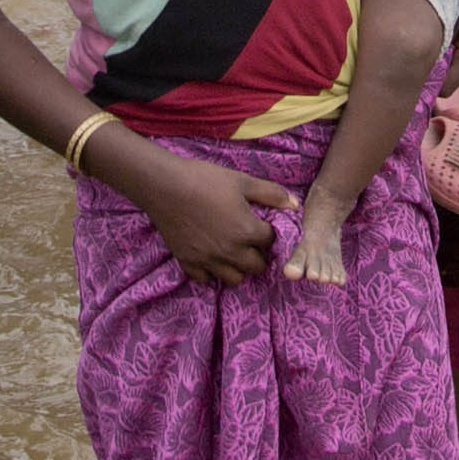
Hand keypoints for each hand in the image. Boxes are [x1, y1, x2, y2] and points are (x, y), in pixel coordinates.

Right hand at [127, 141, 279, 285]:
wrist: (164, 185)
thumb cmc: (205, 180)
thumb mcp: (242, 181)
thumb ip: (271, 194)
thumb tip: (295, 205)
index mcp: (247, 232)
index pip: (270, 243)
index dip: (269, 234)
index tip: (262, 226)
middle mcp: (230, 252)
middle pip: (256, 267)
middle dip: (258, 256)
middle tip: (250, 242)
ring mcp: (208, 260)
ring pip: (234, 279)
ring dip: (238, 268)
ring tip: (233, 253)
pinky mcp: (188, 262)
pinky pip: (205, 279)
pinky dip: (211, 272)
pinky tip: (210, 257)